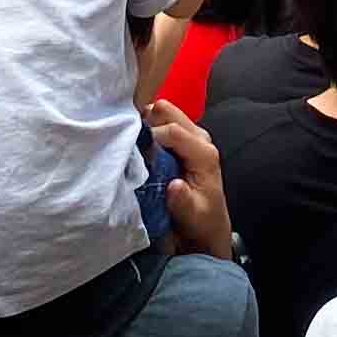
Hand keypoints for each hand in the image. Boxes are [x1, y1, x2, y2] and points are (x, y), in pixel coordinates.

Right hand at [146, 98, 232, 257]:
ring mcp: (190, 135)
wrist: (206, 225)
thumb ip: (183, 202)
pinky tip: (136, 143)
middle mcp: (199, 138)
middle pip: (166, 111)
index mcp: (204, 153)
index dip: (149, 137)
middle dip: (145, 121)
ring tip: (131, 142)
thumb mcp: (192, 217)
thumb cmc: (200, 221)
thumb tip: (173, 186)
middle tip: (130, 141)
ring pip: (161, 112)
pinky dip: (145, 127)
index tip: (131, 152)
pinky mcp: (180, 139)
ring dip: (144, 122)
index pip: (172, 130)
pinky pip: (159, 121)